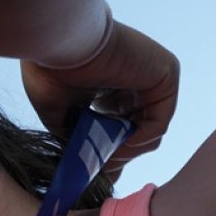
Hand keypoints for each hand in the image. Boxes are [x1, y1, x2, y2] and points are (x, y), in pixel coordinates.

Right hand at [22, 19, 178, 180]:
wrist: (57, 40)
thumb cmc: (50, 68)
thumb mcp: (61, 115)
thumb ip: (76, 139)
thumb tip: (84, 172)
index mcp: (114, 84)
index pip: (122, 127)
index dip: (108, 154)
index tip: (93, 175)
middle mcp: (137, 79)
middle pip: (137, 133)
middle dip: (116, 156)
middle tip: (97, 170)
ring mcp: (154, 75)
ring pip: (149, 132)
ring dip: (124, 152)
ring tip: (101, 157)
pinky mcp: (166, 74)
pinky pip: (158, 124)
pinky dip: (137, 142)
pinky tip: (114, 146)